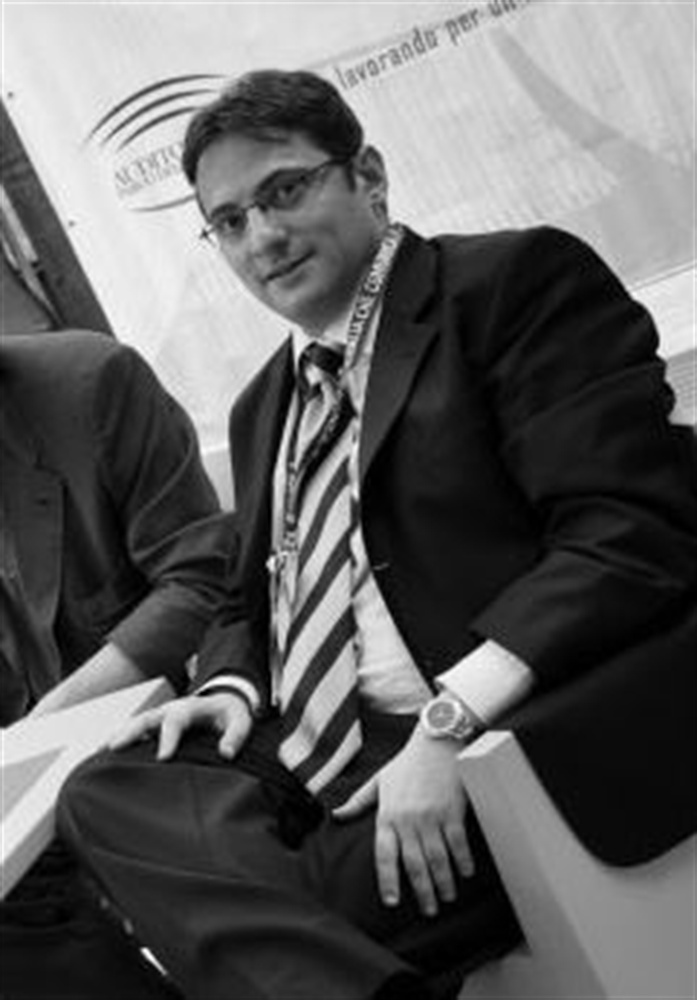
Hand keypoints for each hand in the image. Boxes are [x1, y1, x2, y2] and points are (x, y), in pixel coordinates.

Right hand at [108, 691, 252, 760]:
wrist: (225, 702)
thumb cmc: (231, 714)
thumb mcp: (241, 721)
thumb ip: (236, 736)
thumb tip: (226, 753)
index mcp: (191, 707)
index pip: (176, 720)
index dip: (168, 737)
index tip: (162, 758)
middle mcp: (171, 709)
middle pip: (147, 718)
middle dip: (131, 731)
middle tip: (114, 747)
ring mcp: (161, 716)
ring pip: (137, 724)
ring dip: (120, 735)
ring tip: (101, 751)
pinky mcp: (156, 726)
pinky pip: (136, 731)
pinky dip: (122, 740)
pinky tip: (107, 755)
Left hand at [333, 726, 473, 916]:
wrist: (435, 742)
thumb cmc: (406, 762)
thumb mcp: (378, 781)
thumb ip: (358, 802)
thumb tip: (336, 815)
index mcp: (388, 815)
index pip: (384, 855)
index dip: (388, 880)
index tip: (392, 902)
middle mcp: (408, 819)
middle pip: (413, 864)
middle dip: (422, 891)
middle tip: (429, 911)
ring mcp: (431, 817)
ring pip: (437, 859)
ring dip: (443, 882)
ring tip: (447, 898)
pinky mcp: (452, 811)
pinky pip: (457, 843)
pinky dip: (462, 861)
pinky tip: (465, 874)